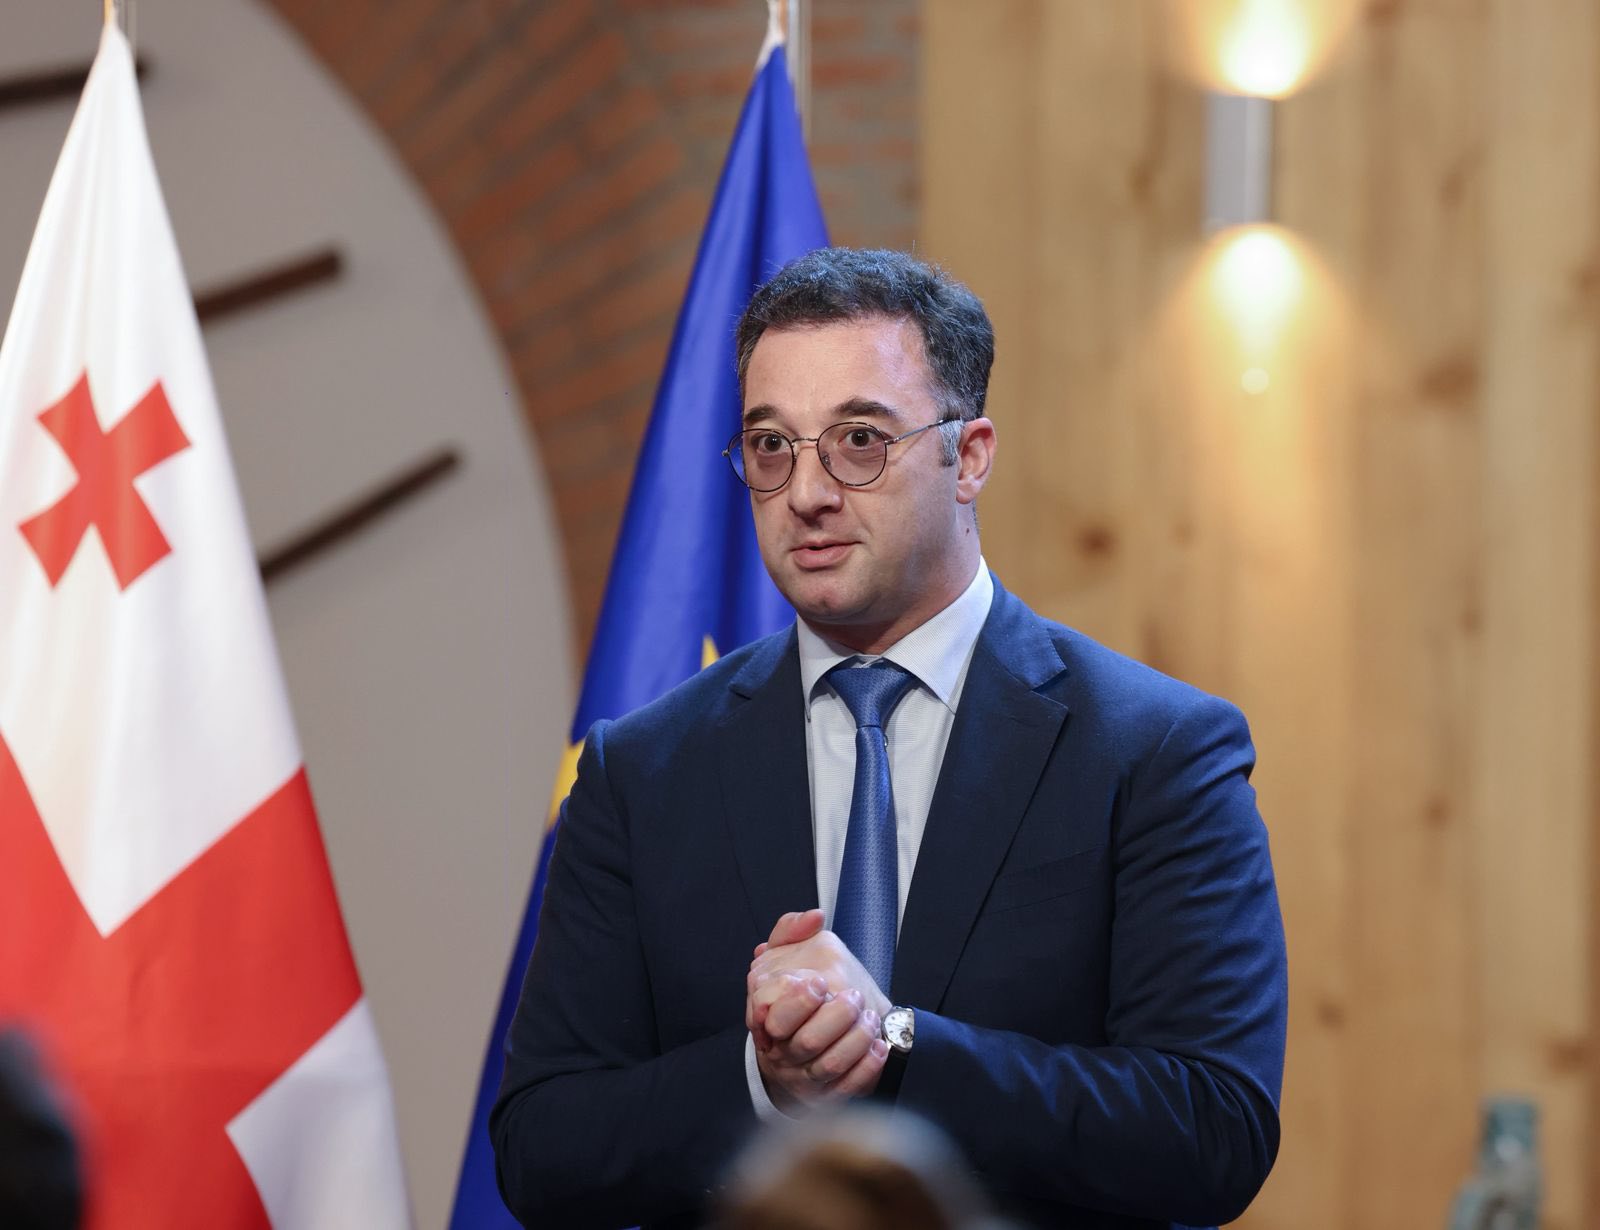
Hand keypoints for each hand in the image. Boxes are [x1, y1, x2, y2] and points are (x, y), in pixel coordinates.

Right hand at [744, 911, 889, 1111]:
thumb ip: (790, 930)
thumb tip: (814, 916)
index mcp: (766, 1018)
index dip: (798, 999)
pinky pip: (848, 1088)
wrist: (809, 1037)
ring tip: (870, 1017)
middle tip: (854, 997)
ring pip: (831, 1066)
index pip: (774, 1016)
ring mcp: (802, 1077)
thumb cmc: (800, 992)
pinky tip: (879, 1046)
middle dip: (837, 1016)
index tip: (820, 982)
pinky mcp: (826, 1095)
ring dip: (857, 1038)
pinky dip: (867, 1066)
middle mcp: (781, 1051)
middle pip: (807, 1041)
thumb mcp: (788, 955)